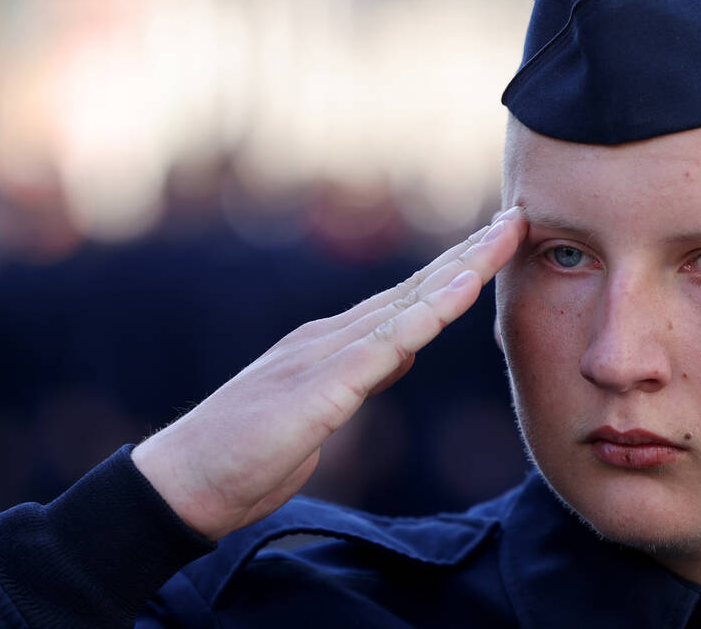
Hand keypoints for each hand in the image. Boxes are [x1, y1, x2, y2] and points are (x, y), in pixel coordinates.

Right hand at [131, 206, 525, 539]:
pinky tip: (458, 293)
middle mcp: (330, 338)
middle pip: (414, 289)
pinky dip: (423, 317)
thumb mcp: (321, 410)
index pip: (407, 299)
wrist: (184, 482)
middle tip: (516, 218)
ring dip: (458, 271)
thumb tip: (407, 350)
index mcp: (333, 344)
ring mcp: (322, 359)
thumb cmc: (247, 452)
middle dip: (468, 254)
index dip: (456, 270)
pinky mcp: (317, 392)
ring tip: (500, 238)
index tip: (498, 244)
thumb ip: (362, 376)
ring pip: (405, 307)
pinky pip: (380, 350)